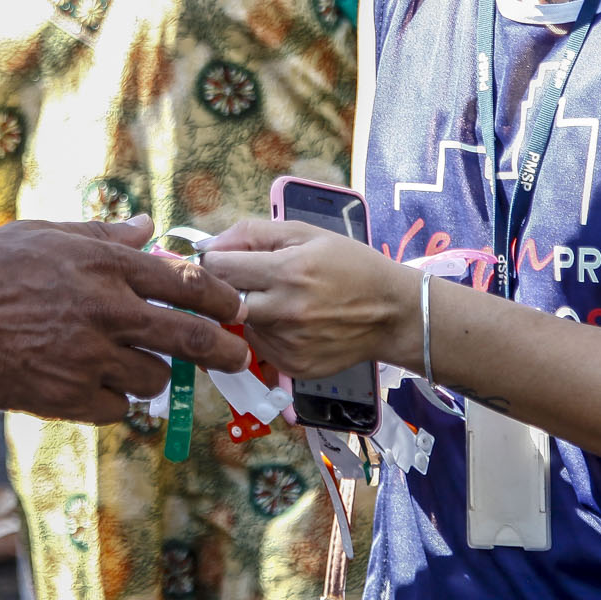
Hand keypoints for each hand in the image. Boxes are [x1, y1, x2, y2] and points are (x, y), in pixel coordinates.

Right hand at [0, 217, 252, 423]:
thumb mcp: (42, 235)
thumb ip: (102, 234)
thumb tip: (149, 227)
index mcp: (102, 265)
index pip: (186, 282)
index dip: (220, 297)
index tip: (235, 307)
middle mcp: (104, 312)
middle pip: (190, 338)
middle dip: (224, 349)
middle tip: (237, 355)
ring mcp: (88, 359)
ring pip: (153, 378)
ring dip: (150, 373)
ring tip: (129, 362)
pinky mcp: (68, 399)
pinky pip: (115, 407)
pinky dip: (111, 399)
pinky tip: (91, 382)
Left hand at [199, 218, 419, 378]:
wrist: (392, 313)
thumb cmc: (350, 265)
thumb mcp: (306, 233)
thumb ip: (252, 234)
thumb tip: (208, 245)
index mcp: (286, 272)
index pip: (218, 268)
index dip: (215, 260)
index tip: (225, 260)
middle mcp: (283, 312)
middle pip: (222, 301)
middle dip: (227, 288)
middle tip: (250, 281)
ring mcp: (287, 344)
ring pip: (241, 325)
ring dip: (250, 311)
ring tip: (282, 300)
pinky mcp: (292, 366)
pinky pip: (260, 347)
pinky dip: (267, 333)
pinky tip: (293, 323)